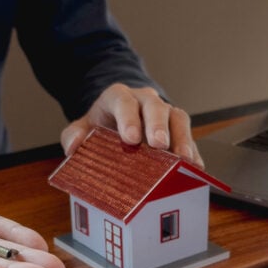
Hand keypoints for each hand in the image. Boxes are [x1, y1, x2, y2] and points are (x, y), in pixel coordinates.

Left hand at [59, 83, 202, 165]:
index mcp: (118, 98)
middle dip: (158, 125)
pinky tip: (194, 169)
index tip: (130, 138)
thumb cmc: (101, 128)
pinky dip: (193, 153)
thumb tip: (74, 146)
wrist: (116, 124)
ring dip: (182, 138)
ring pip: (177, 118)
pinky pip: (189, 138)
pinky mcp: (177, 132)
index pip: (123, 100)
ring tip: (183, 159)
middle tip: (159, 145)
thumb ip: (73, 135)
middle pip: (155, 106)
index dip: (128, 117)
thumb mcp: (82, 129)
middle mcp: (144, 101)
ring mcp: (164, 115)